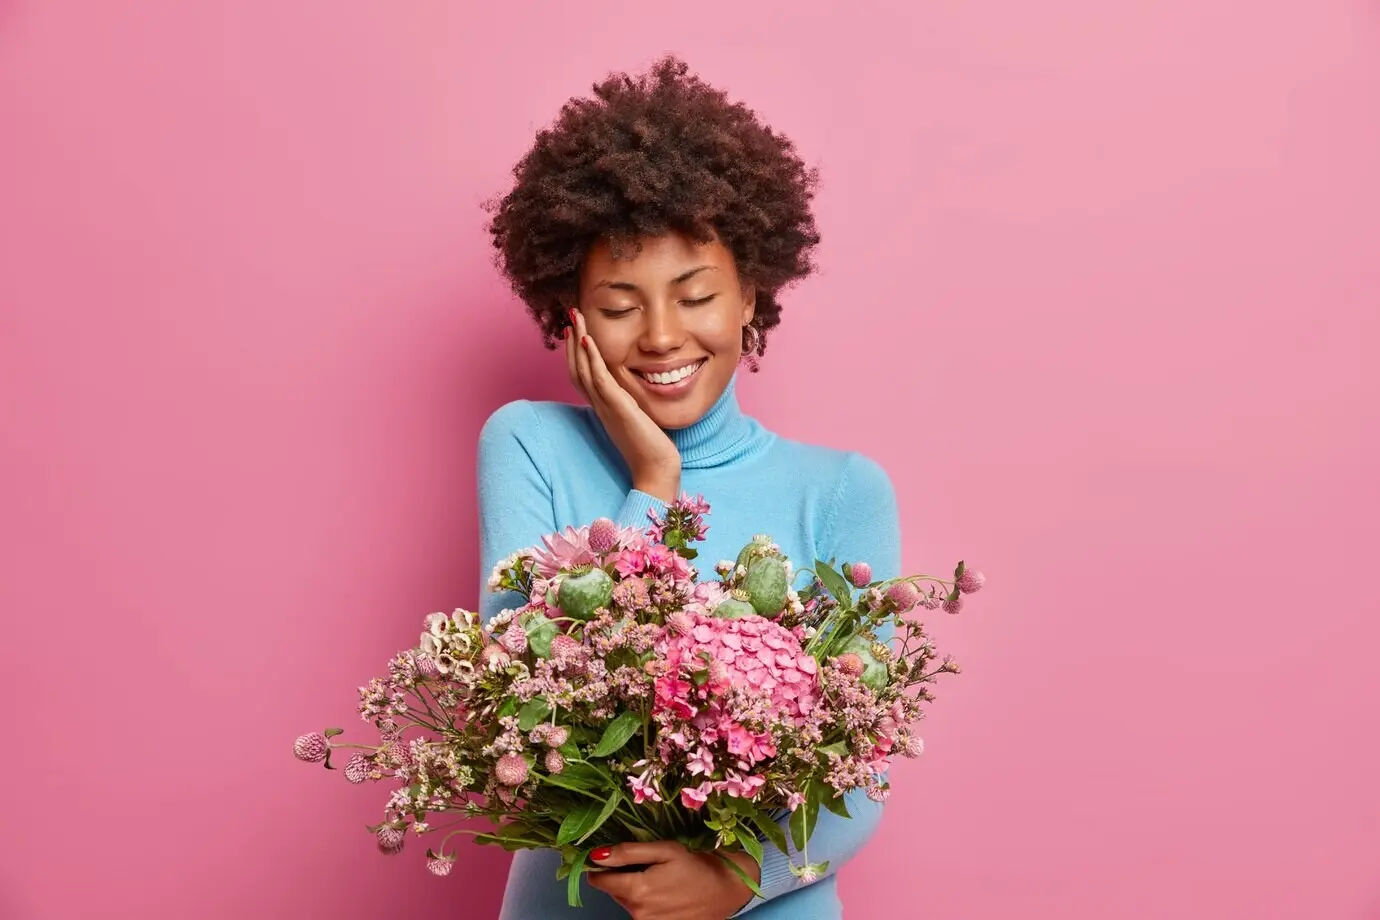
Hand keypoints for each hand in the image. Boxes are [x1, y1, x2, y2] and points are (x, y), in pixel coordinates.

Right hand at [567, 308, 680, 501]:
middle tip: (569, 316)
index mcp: (603, 408)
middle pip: (576, 369)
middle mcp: (600, 406)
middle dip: (572, 341)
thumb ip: (630, 404)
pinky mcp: (619, 409)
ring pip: (583, 370)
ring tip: (574, 318)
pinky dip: (592, 360)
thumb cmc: (651, 449)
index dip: (575, 352)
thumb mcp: (637, 420)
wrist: (657, 471)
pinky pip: (600, 381)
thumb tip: (632, 392)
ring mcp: (607, 407)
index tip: (574, 331)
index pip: (582, 375)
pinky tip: (589, 340)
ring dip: (578, 342)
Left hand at [586, 841, 758, 919]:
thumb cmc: (696, 865)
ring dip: (636, 889)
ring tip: (660, 877)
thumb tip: (596, 855)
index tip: (607, 855)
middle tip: (646, 863)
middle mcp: (638, 914)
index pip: (598, 881)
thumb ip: (629, 853)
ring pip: (627, 902)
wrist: (726, 891)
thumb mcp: (665, 850)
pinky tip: (665, 893)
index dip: (599, 866)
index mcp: (637, 891)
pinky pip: (642, 913)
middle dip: (622, 876)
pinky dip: (648, 902)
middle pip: (613, 891)